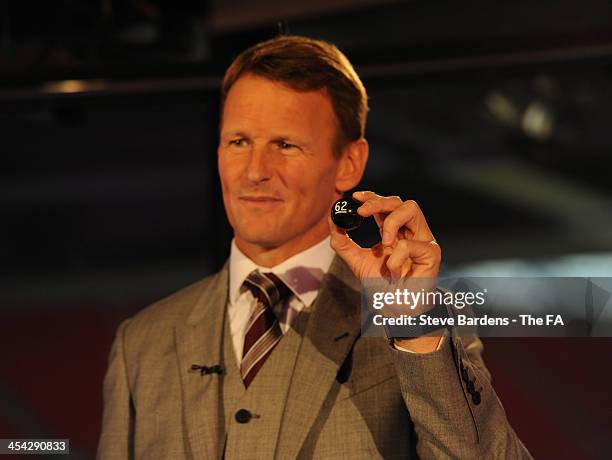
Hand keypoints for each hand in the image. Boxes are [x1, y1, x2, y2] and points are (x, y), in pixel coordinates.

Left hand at [329, 191, 443, 352]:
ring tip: (383, 243)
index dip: (372, 197)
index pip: (385, 205)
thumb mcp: (356, 262)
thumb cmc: (382, 287)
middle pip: (399, 201)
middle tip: (362, 212)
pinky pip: (410, 245)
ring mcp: (422, 240)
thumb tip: (332, 221)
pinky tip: (394, 273)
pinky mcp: (431, 253)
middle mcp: (409, 232)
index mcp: (394, 231)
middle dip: (379, 202)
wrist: (396, 311)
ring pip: (411, 209)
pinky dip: (395, 259)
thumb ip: (343, 243)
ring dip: (391, 222)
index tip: (355, 198)